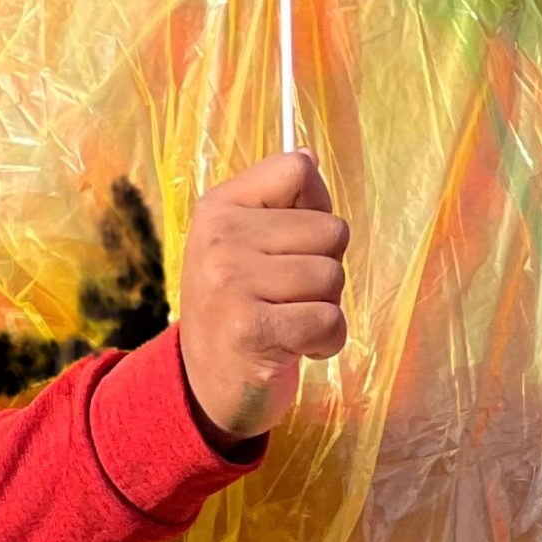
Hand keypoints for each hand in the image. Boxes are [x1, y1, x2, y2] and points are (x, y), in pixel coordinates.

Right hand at [178, 152, 350, 448]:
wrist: (208, 385)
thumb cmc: (241, 306)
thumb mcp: (247, 244)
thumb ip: (281, 202)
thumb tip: (309, 157)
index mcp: (219, 207)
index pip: (297, 170)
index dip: (314, 209)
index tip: (289, 244)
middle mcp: (219, 238)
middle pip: (332, 230)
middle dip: (324, 269)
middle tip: (285, 296)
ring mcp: (230, 282)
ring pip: (334, 277)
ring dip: (324, 308)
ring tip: (287, 321)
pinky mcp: (251, 328)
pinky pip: (330, 320)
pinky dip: (326, 341)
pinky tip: (294, 348)